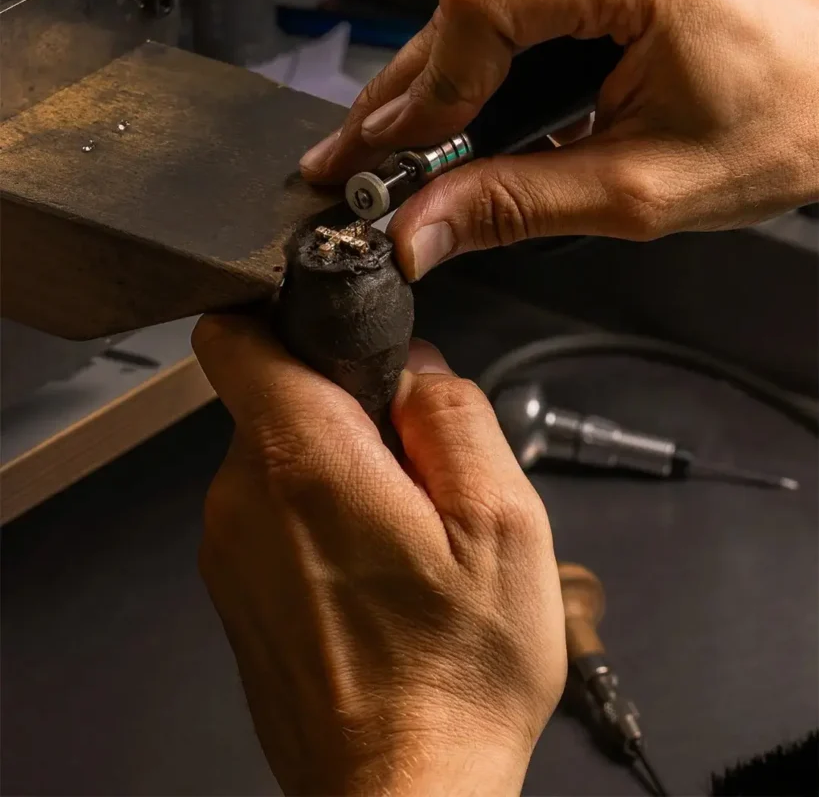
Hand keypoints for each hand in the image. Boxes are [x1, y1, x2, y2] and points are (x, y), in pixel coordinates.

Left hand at [193, 319, 565, 795]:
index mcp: (303, 462)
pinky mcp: (238, 591)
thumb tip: (417, 369)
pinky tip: (379, 576)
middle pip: (277, 398)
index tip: (343, 338)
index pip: (237, 335)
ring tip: (406, 538)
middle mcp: (243, 500)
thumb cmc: (454, 677)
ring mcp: (230, 551)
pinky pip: (274, 517)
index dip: (289, 316)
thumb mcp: (502, 523)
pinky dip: (322, 521)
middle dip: (347, 410)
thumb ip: (453, 415)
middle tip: (417, 472)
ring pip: (282, 460)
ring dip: (341, 472)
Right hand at [300, 0, 818, 280]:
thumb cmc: (777, 129)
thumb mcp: (636, 188)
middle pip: (469, 6)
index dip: (422, 91)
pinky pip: (514, 1)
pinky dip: (479, 63)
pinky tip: (447, 113)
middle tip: (361, 163)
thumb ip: (512, 205)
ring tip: (394, 148)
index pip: (480, 8)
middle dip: (412, 97)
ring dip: (439, 83)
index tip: (387, 158)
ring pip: (482, 6)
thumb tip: (417, 230)